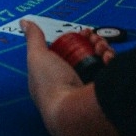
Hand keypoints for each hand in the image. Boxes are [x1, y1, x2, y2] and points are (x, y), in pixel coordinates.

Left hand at [22, 21, 121, 135]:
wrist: (73, 112)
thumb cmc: (52, 86)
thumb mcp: (38, 56)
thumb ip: (33, 38)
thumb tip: (25, 22)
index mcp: (55, 78)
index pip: (68, 53)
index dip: (76, 41)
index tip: (83, 33)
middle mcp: (71, 85)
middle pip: (86, 56)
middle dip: (92, 43)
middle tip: (93, 39)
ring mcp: (87, 91)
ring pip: (99, 63)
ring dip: (102, 50)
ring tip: (101, 49)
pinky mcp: (101, 96)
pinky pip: (110, 73)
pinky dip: (111, 62)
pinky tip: (108, 59)